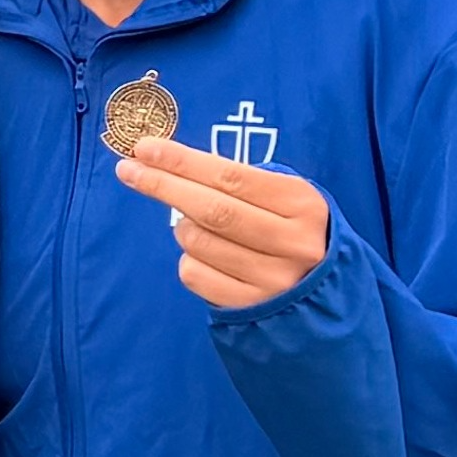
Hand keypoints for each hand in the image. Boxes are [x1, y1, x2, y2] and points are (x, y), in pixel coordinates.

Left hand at [118, 138, 333, 309]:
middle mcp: (292, 242)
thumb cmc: (295, 234)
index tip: (145, 148)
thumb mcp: (290, 202)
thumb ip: (246, 183)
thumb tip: (176, 164)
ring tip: (194, 225)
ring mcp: (273, 279)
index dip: (183, 161)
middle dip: (163, 185)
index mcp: (303, 204)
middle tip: (129, 170)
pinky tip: (204, 256)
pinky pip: (195, 275)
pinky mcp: (252, 308)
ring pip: (198, 242)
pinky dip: (188, 260)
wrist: (327, 298)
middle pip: (211, 209)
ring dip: (182, 227)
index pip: (231, 176)